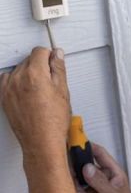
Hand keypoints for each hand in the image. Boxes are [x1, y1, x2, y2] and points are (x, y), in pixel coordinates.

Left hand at [0, 47, 70, 163]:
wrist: (41, 141)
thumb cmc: (53, 121)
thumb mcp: (63, 90)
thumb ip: (59, 68)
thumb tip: (57, 54)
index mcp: (34, 74)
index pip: (40, 51)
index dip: (50, 55)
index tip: (54, 62)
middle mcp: (18, 79)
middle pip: (29, 59)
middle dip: (40, 65)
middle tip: (51, 81)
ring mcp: (8, 88)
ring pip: (19, 69)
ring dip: (29, 73)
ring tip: (40, 89)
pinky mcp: (4, 98)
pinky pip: (8, 80)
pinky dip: (17, 81)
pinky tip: (28, 92)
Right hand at [76, 143, 130, 192]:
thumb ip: (100, 181)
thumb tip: (88, 168)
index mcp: (112, 172)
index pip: (99, 153)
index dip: (88, 146)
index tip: (76, 142)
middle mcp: (102, 178)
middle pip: (85, 166)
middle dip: (78, 170)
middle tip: (73, 174)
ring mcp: (93, 188)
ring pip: (78, 180)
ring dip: (77, 187)